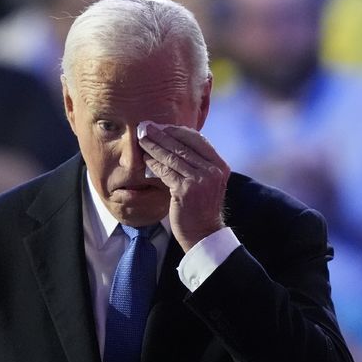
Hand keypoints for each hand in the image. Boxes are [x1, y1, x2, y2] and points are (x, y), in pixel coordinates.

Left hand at [139, 124, 229, 251]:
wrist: (203, 233)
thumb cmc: (201, 207)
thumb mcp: (207, 182)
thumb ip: (198, 163)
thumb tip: (177, 142)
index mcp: (220, 165)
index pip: (198, 140)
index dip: (178, 131)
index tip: (163, 127)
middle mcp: (213, 170)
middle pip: (183, 146)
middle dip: (162, 135)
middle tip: (146, 127)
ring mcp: (200, 180)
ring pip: (172, 157)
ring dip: (154, 146)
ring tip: (142, 139)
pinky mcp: (185, 190)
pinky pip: (165, 171)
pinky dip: (153, 163)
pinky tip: (145, 159)